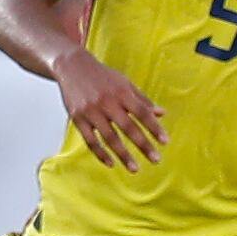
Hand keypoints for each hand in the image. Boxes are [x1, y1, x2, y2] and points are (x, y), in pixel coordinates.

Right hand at [52, 48, 165, 168]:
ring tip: (135, 168)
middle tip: (156, 159)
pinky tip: (111, 163)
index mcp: (121, 92)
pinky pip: (90, 140)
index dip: (154, 127)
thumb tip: (162, 113)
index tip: (165, 141)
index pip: (142, 112)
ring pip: (109, 137)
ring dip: (123, 155)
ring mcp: (91, 111)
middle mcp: (106, 102)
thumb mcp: (124, 83)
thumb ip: (142, 99)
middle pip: (128, 127)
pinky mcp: (77, 119)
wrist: (72, 67)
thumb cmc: (102, 76)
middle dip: (143, 145)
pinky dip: (100, 153)